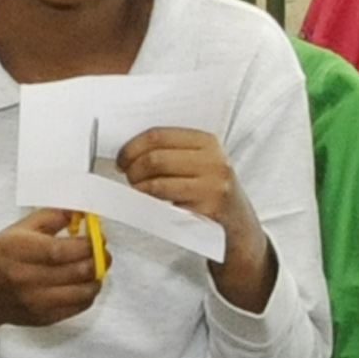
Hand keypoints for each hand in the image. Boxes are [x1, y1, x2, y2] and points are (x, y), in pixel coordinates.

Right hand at [0, 207, 104, 357]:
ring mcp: (36, 302)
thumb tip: (82, 210)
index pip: (63, 250)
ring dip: (98, 276)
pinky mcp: (43, 318)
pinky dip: (89, 293)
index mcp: (19, 251)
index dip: (88, 243)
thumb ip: (53, 216)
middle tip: (101, 249)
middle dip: (99, 258)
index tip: (97, 236)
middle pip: (79, 271)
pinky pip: (80, 306)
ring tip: (94, 266)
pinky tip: (83, 282)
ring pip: (85, 291)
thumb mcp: (19, 229)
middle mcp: (27, 279)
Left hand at [117, 127, 273, 311]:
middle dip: (132, 168)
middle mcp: (213, 161)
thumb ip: (174, 150)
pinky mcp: (205, 209)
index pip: (159, 135)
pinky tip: (146, 202)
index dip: (132, 146)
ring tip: (136, 188)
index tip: (122, 157)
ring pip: (156, 183)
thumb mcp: (201, 161)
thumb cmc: (210, 187)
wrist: (236, 221)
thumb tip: (130, 148)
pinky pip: (164, 204)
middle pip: (155, 159)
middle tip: (127, 175)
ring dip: (137, 187)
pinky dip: (147, 203)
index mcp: (207, 141)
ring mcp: (211, 186)